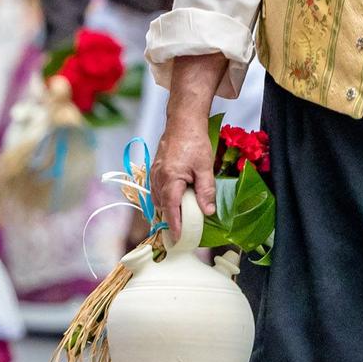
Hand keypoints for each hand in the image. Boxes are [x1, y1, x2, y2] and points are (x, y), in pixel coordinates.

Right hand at [150, 111, 216, 245]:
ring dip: (166, 209)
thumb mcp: (205, 167)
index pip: (171, 209)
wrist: (183, 122)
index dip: (174, 225)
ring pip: (157, 198)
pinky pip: (156, 190)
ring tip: (178, 218)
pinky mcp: (155, 169)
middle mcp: (158, 178)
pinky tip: (173, 200)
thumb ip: (205, 191)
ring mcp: (154, 173)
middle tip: (181, 231)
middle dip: (170, 219)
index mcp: (170, 179)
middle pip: (161, 206)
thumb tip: (207, 211)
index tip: (177, 239)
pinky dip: (163, 198)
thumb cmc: (194, 141)